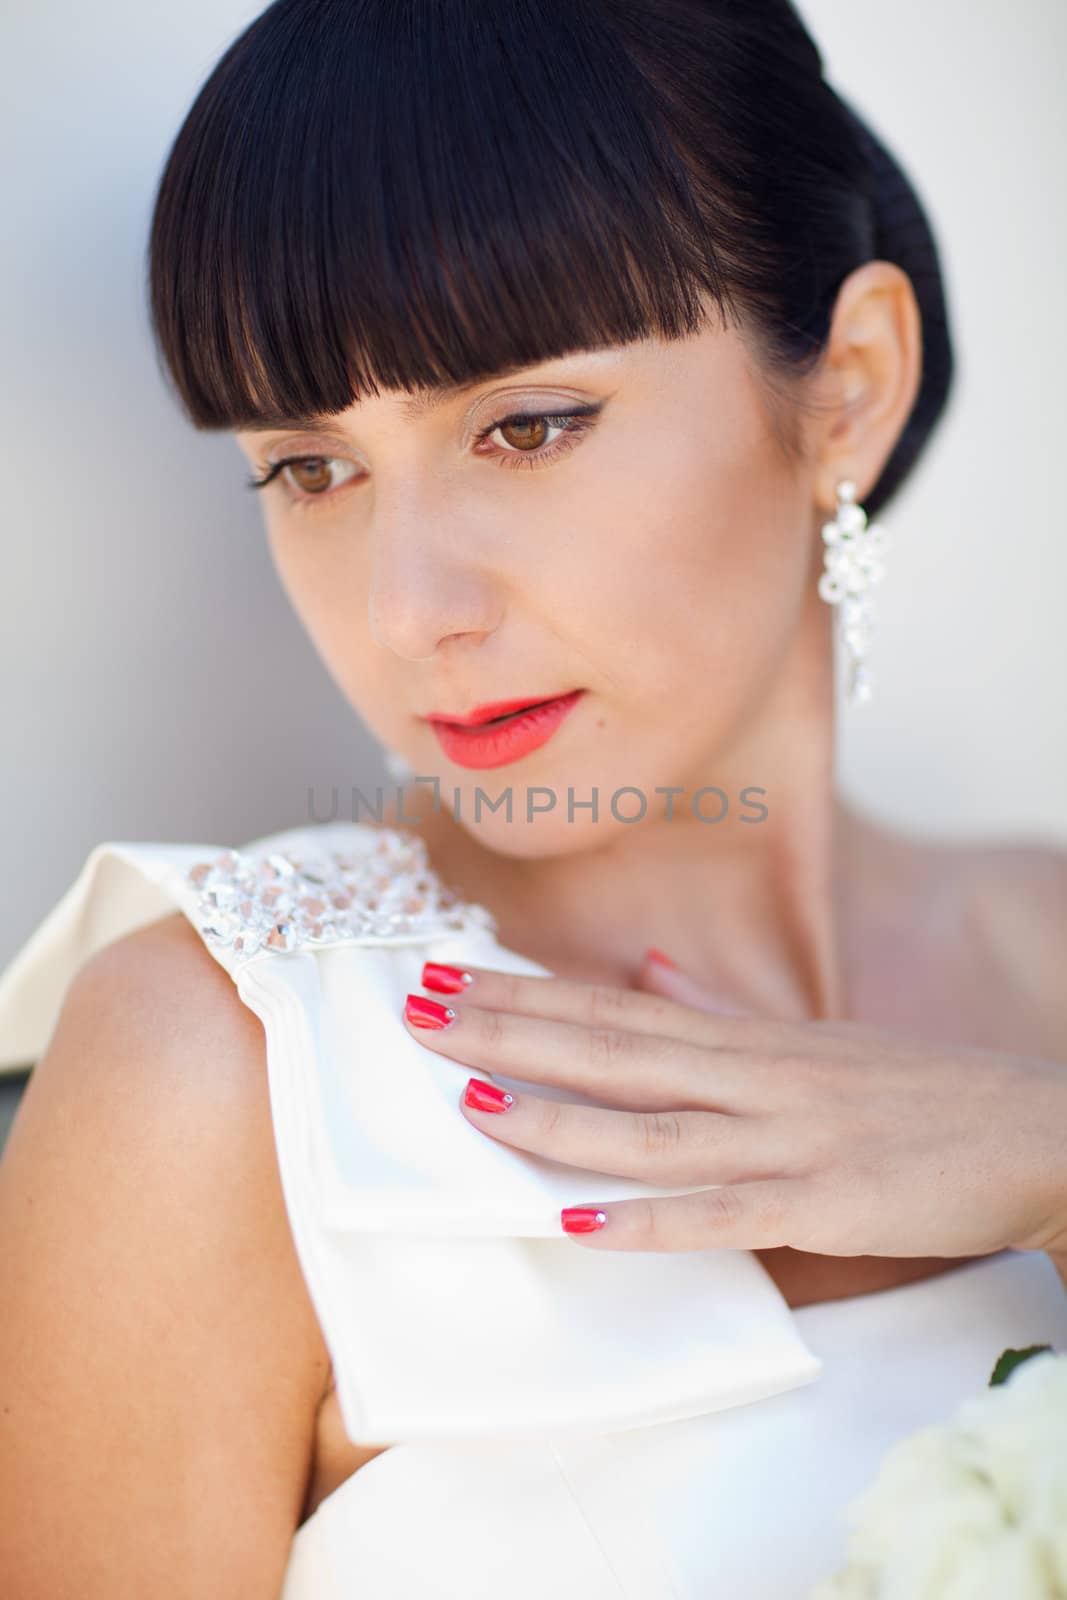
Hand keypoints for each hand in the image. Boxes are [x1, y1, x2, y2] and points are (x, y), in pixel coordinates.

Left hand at [402, 957, 1066, 1255]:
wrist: (1035, 1129)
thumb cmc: (915, 1092)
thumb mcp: (812, 1041)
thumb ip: (724, 1013)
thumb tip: (655, 972)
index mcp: (748, 1037)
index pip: (614, 1007)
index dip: (526, 992)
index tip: (445, 974)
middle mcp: (754, 1075)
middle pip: (613, 1050)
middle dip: (511, 1031)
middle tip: (415, 1011)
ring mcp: (786, 1137)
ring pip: (652, 1127)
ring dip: (559, 1117)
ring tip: (473, 1105)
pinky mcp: (824, 1204)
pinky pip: (721, 1214)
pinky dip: (646, 1220)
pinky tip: (577, 1224)